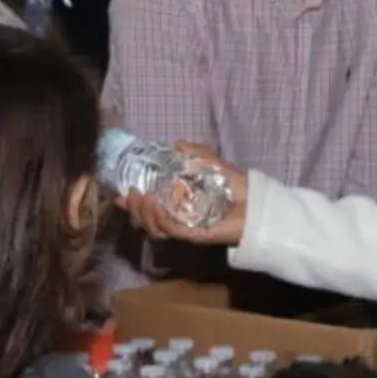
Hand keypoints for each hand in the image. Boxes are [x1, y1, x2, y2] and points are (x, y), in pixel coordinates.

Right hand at [119, 141, 248, 246]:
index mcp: (180, 205)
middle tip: (129, 194)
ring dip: (143, 213)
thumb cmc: (237, 186)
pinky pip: (172, 230)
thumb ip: (195, 153)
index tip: (119, 193)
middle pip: (147, 221)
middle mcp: (180, 219)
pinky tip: (155, 206)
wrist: (258, 202)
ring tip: (140, 198)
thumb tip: (176, 142)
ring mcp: (187, 228)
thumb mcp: (212, 164)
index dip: (133, 203)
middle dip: (134, 209)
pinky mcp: (196, 235)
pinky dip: (160, 220)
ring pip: (155, 228)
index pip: (151, 208)